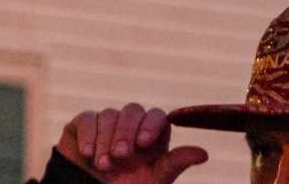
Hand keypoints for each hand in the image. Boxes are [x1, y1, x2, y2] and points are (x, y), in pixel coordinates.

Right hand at [54, 106, 208, 183]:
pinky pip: (87, 118)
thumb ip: (175, 164)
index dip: (151, 125)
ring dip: (105, 140)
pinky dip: (88, 134)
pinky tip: (88, 153)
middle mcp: (130, 125)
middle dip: (126, 132)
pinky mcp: (84, 125)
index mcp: (151, 134)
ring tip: (103, 165)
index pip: (156, 115)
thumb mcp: (155, 180)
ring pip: (109, 114)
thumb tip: (204, 154)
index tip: (143, 143)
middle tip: (120, 155)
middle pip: (133, 110)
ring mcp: (107, 123)